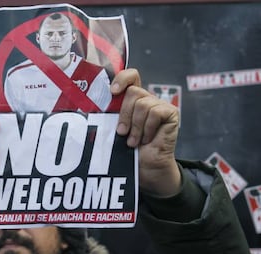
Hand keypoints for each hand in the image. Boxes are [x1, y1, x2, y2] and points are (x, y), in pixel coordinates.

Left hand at [111, 69, 180, 196]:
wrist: (145, 167)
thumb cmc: (127, 150)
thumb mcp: (115, 128)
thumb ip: (110, 114)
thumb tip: (92, 103)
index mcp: (132, 100)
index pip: (131, 76)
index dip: (123, 78)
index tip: (113, 92)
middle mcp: (147, 100)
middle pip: (133, 92)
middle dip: (124, 114)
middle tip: (122, 133)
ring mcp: (160, 105)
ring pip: (142, 104)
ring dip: (136, 126)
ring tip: (134, 141)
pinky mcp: (171, 113)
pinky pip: (155, 113)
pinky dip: (148, 128)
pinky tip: (147, 139)